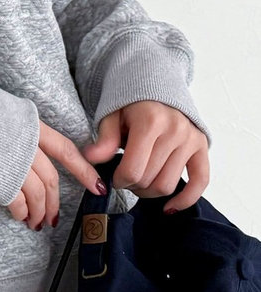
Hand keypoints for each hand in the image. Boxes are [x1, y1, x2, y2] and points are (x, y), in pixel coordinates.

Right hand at [6, 120, 107, 230]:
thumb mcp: (0, 110)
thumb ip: (17, 129)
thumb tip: (21, 146)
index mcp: (31, 124)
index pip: (66, 149)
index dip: (84, 170)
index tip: (98, 186)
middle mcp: (28, 144)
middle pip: (51, 179)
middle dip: (55, 202)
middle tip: (54, 217)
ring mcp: (15, 162)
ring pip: (38, 194)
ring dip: (39, 212)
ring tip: (36, 223)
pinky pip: (17, 202)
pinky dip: (21, 213)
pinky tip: (20, 217)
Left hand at [82, 100, 209, 212]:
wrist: (154, 83)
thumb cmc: (129, 103)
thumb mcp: (111, 115)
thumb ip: (104, 139)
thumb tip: (91, 158)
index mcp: (150, 121)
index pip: (132, 169)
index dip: (119, 181)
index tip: (114, 177)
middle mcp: (174, 130)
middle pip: (149, 179)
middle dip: (132, 186)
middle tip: (125, 178)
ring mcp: (191, 138)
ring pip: (168, 185)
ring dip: (150, 192)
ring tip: (140, 181)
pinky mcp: (202, 146)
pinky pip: (200, 181)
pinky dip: (185, 199)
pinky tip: (169, 208)